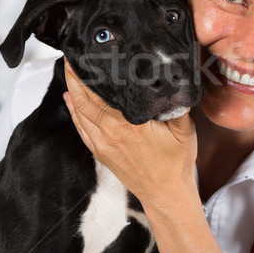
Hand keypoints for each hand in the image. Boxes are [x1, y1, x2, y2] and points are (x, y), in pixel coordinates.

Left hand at [62, 59, 197, 207]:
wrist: (166, 194)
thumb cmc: (175, 163)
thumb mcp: (184, 128)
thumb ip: (177, 103)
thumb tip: (174, 81)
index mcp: (127, 125)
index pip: (97, 95)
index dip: (85, 76)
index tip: (82, 58)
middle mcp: (110, 134)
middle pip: (82, 101)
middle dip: (73, 79)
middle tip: (70, 60)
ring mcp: (103, 145)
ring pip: (79, 115)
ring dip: (72, 93)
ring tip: (69, 75)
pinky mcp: (102, 154)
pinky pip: (81, 129)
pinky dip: (74, 113)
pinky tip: (71, 102)